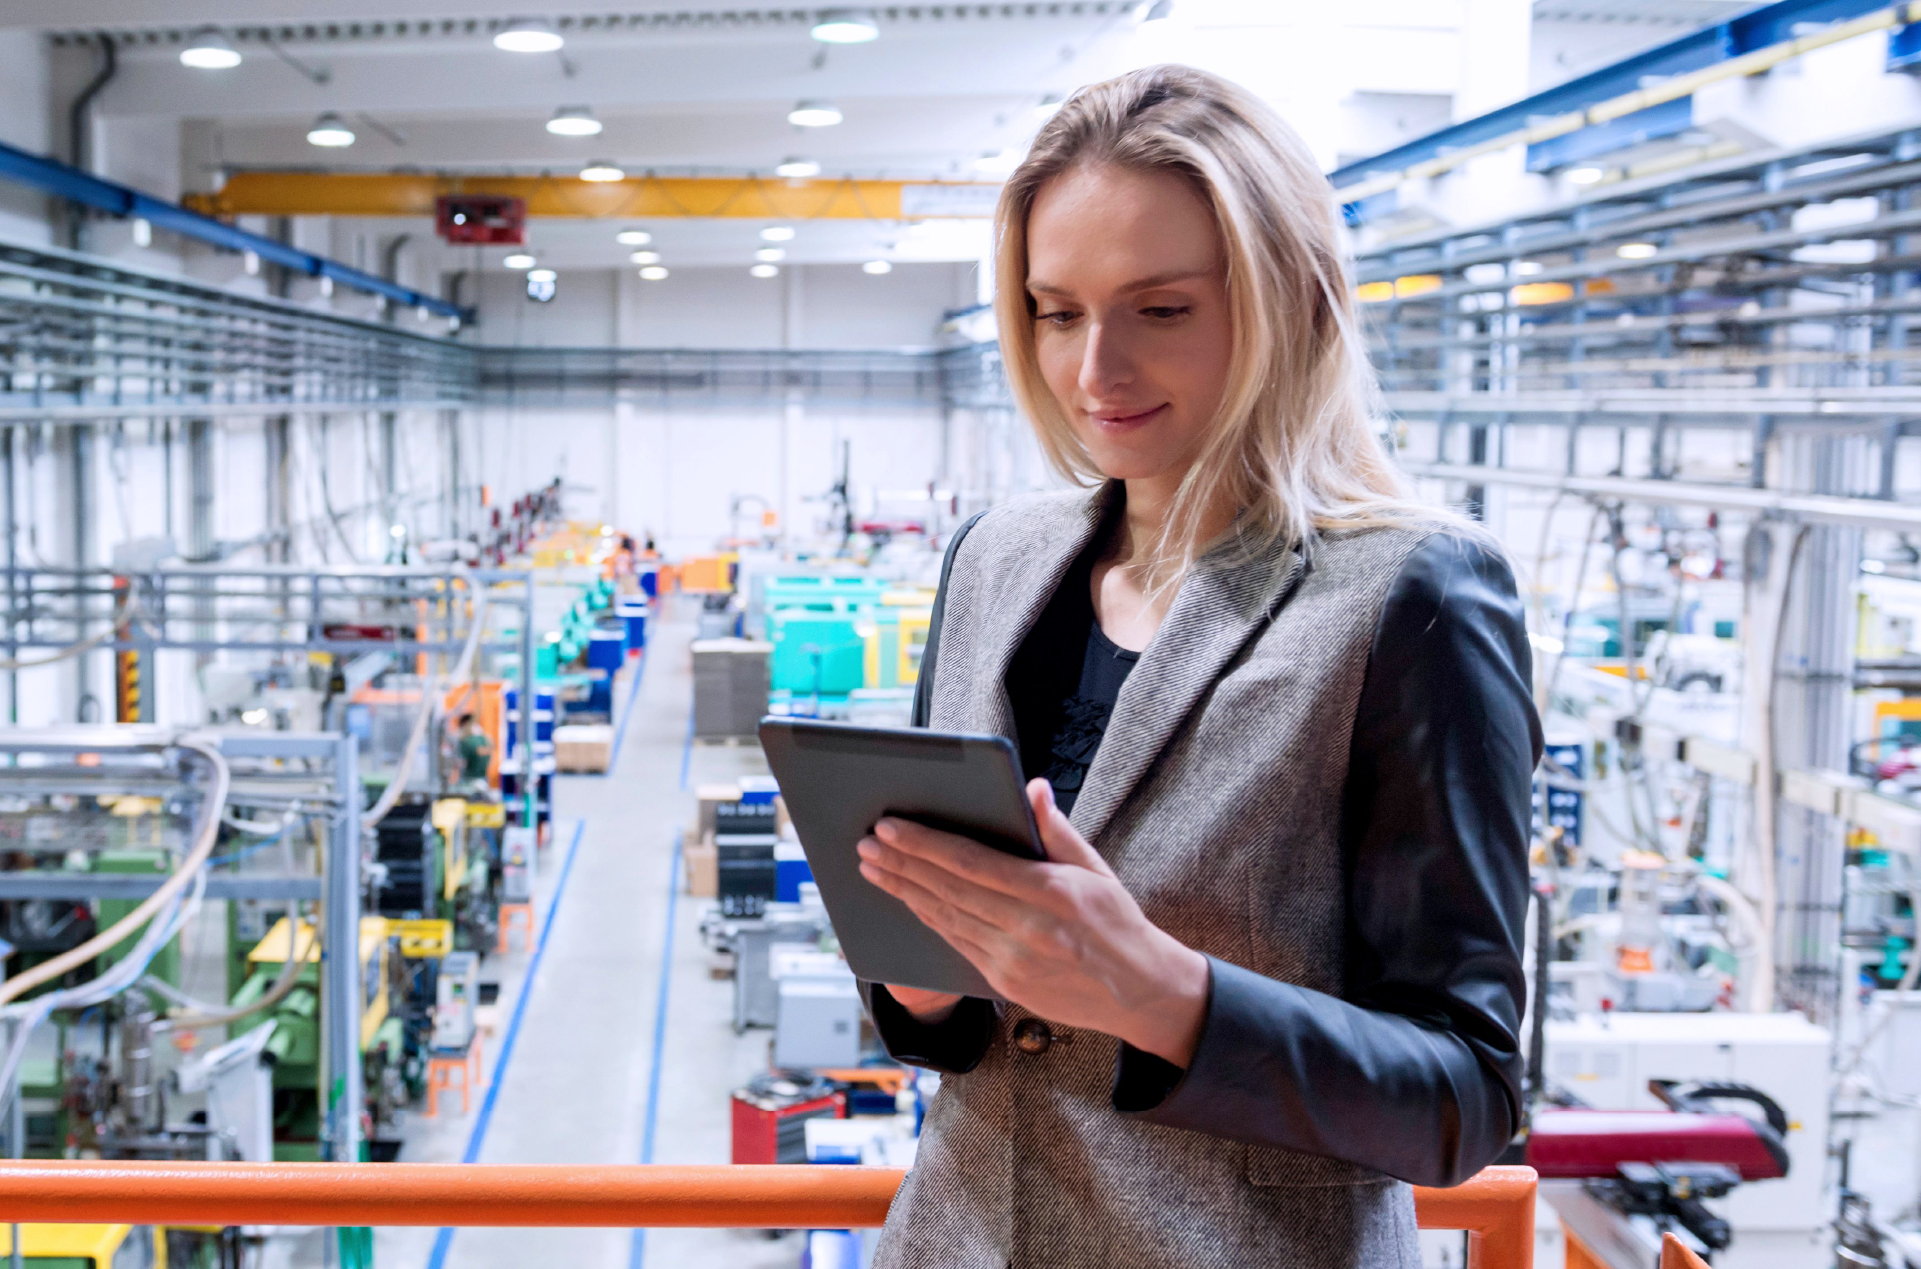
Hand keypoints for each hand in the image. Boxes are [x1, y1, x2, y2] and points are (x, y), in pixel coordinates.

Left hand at [857, 778, 1209, 1066]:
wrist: (1140, 993)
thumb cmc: (1117, 921)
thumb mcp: (1097, 869)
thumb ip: (1057, 830)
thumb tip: (1032, 788)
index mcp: (1052, 892)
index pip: (973, 863)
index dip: (925, 844)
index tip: (891, 826)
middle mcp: (1028, 929)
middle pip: (948, 890)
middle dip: (901, 864)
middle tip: (866, 842)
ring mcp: (1013, 961)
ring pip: (944, 918)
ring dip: (903, 891)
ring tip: (872, 867)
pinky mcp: (1004, 983)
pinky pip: (955, 944)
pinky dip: (926, 919)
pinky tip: (906, 900)